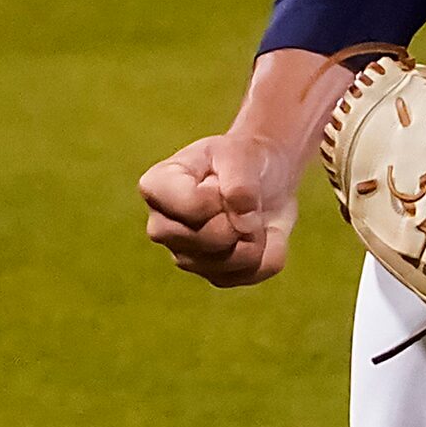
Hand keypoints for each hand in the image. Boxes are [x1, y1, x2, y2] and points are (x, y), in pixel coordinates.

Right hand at [139, 133, 298, 287]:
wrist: (265, 174)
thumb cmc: (243, 158)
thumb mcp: (241, 151)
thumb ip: (239, 183)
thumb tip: (242, 223)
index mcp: (157, 187)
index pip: (191, 206)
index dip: (222, 194)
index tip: (223, 179)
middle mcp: (162, 227)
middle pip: (208, 240)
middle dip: (239, 218)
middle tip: (244, 198)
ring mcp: (185, 256)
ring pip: (230, 263)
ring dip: (255, 235)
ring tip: (251, 212)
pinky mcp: (214, 275)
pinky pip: (251, 274)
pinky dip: (269, 250)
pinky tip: (262, 231)